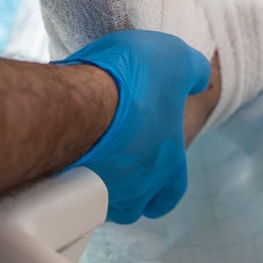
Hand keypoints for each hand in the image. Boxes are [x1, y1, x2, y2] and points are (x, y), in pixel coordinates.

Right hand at [55, 30, 209, 223]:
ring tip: (88, 156)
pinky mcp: (62, 185)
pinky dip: (66, 174)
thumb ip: (194, 72)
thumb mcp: (176, 60)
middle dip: (128, 186)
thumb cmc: (132, 85)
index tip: (156, 170)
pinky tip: (62, 150)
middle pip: (133, 203)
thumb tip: (200, 79)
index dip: (164, 184)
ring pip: (99, 200)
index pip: (171, 193)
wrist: (79, 101)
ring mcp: (96, 190)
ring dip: (97, 183)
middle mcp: (135, 187)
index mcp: (167, 164)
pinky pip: (65, 188)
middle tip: (118, 159)